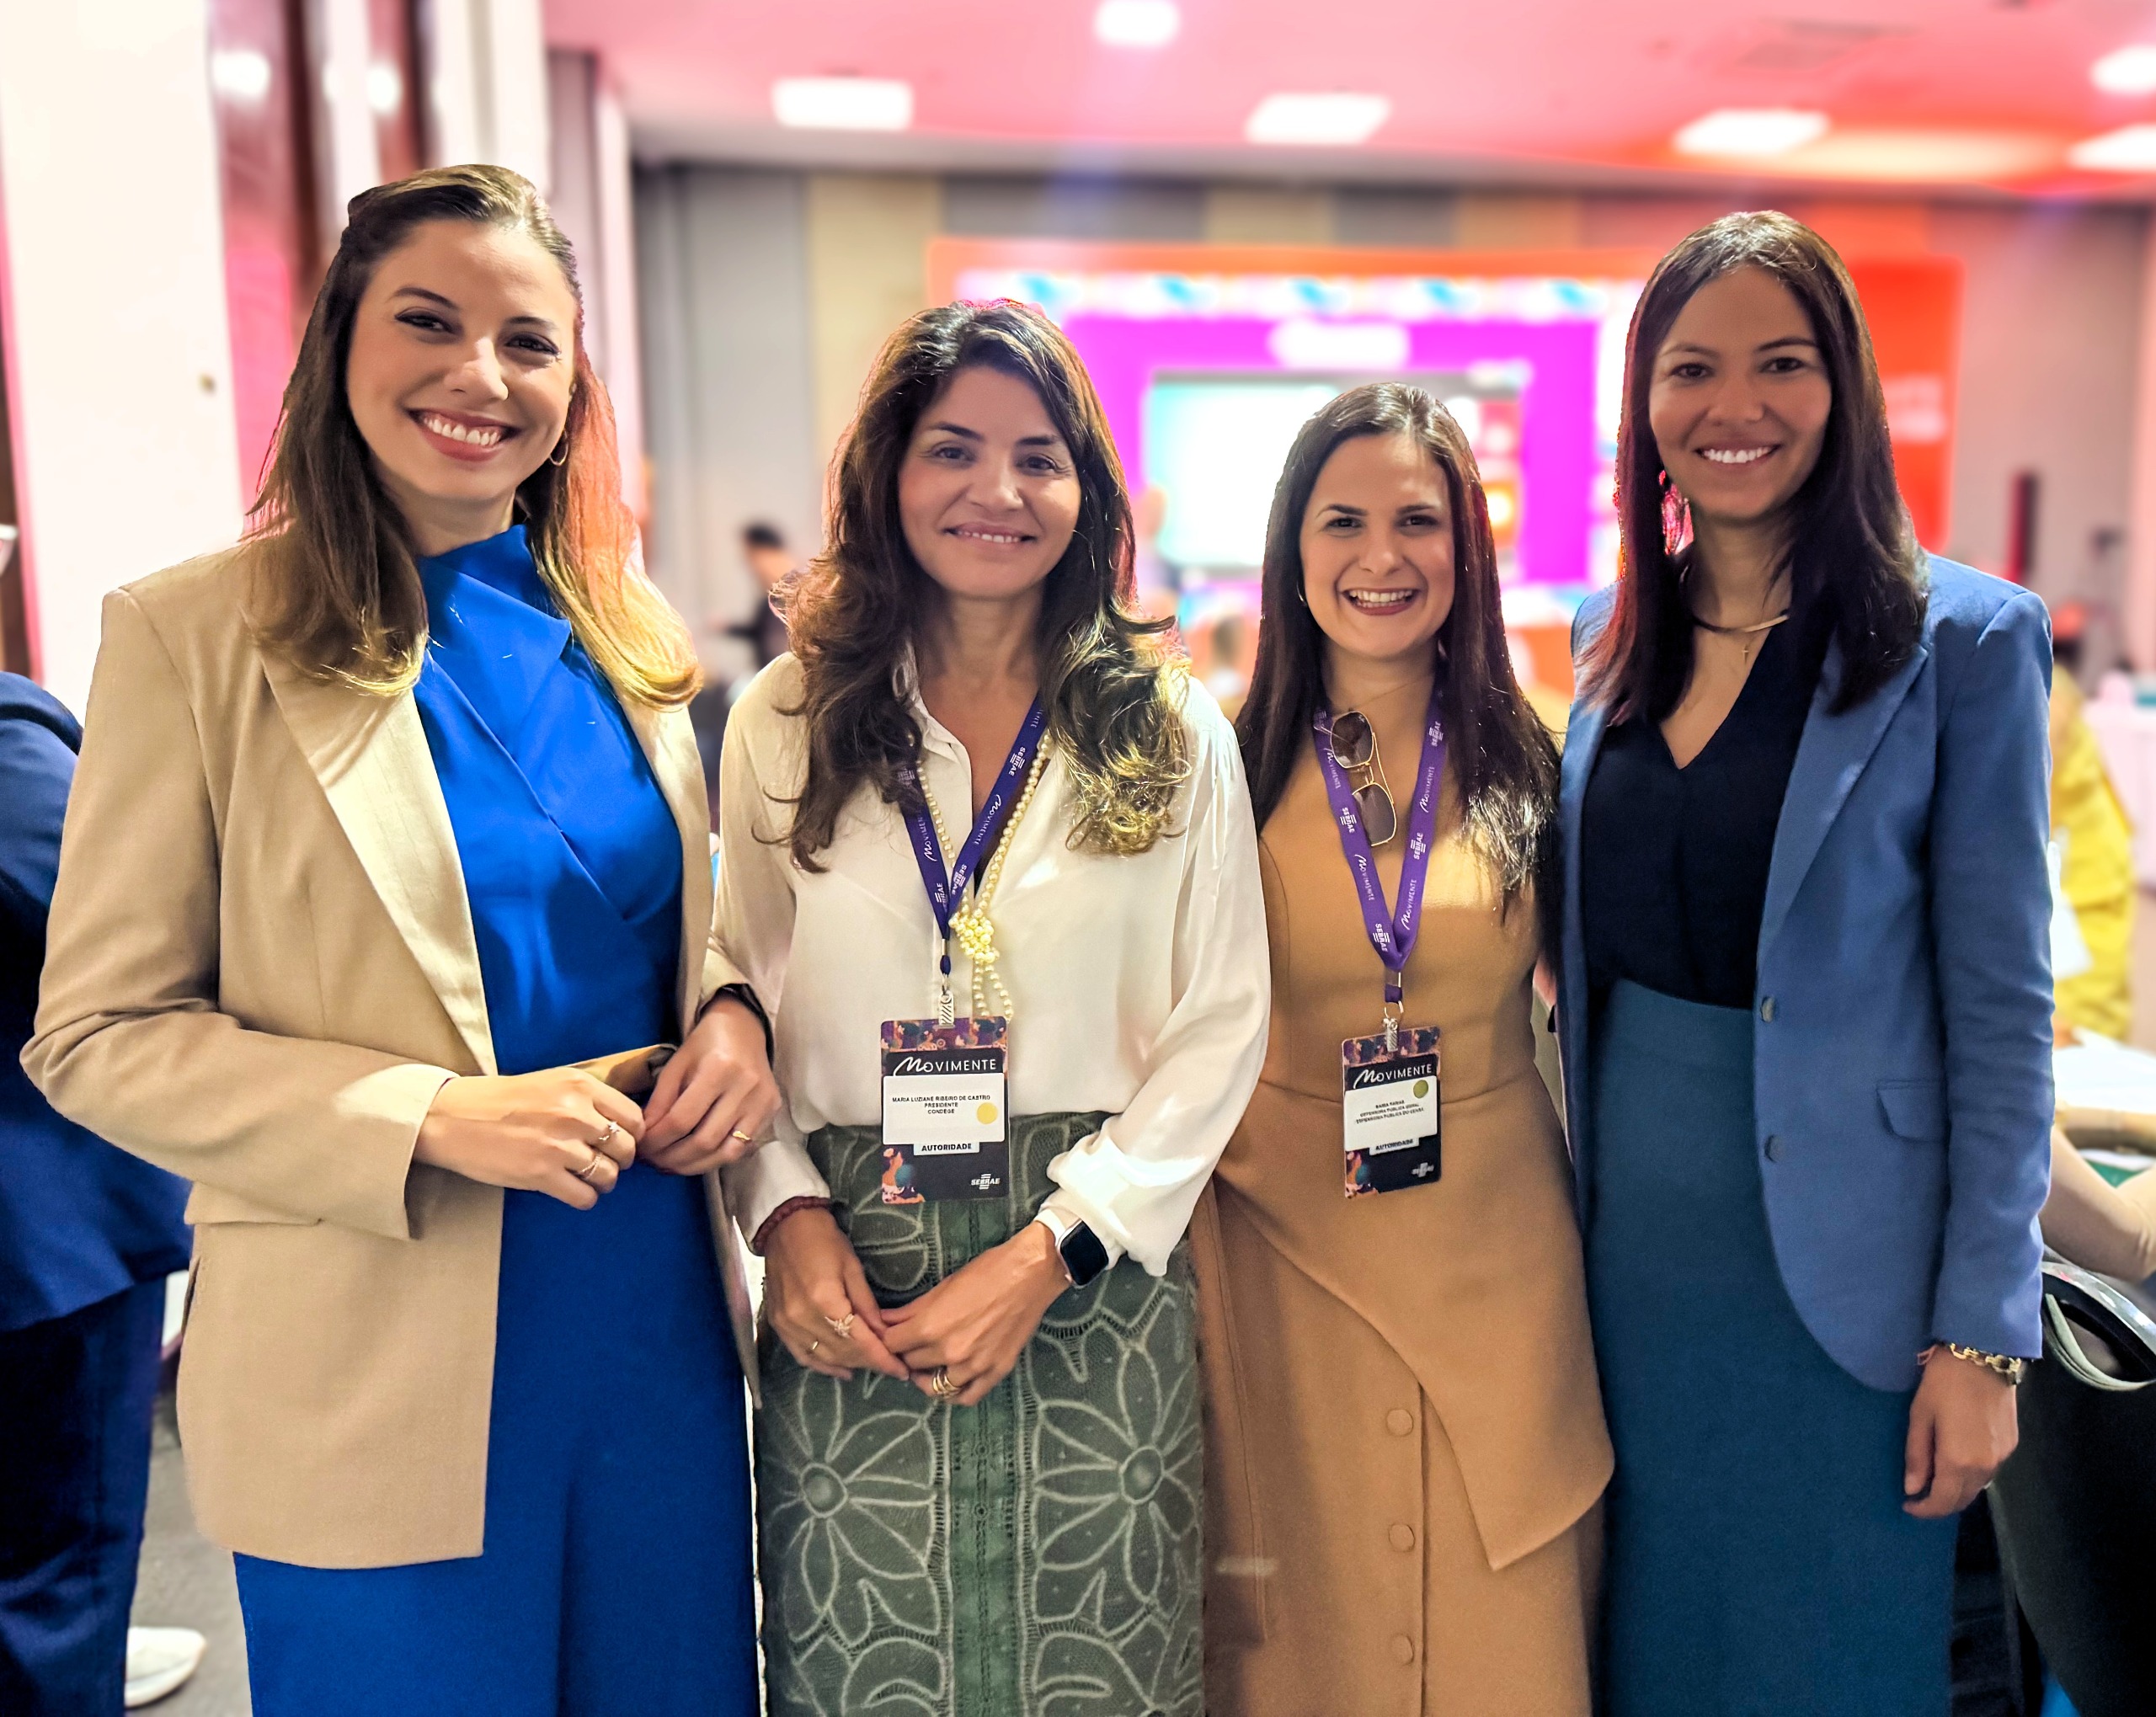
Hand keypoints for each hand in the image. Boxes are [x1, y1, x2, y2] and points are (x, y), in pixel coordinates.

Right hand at [414, 1068, 640, 1208]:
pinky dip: (584, 1198)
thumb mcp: (549, 1082)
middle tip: (604, 1162)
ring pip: (609, 1175)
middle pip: (626, 1148)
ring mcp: (559, 1145)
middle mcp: (575, 1113)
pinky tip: (572, 1190)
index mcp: (579, 1085)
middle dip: (619, 1160)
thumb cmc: (498, 1100)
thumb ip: (585, 1098)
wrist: (451, 1118)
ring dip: (602, 1181)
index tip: (620, 1142)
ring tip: (587, 1178)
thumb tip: (618, 1123)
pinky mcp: (541, 1174)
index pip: (633, 1117)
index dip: (631, 1134)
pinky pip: (585, 1196)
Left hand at [641, 997, 780, 1173]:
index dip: (657, 1140)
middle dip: (672, 1158)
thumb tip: (645, 1137)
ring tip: (671, 1165)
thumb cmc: (705, 1044)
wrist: (744, 1029)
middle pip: (704, 1140)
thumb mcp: (676, 1065)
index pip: (682, 1119)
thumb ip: (660, 1101)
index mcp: (718, 1068)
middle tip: (653, 1161)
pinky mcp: (771, 1113)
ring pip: (726, 1153)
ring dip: (694, 1166)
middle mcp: (745, 1088)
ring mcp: (762, 1103)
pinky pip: (742, 1149)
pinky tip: (696, 1159)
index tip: (641, 1148)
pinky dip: (716, 1159)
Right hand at [763, 1207, 907, 1381]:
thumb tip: (884, 1334)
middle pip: (842, 1352)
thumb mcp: (853, 1268)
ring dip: (849, 1365)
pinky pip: (802, 1354)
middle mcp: (803, 1318)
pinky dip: (823, 1365)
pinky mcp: (777, 1325)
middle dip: (869, 1362)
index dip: (881, 1359)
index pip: (859, 1341)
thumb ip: (867, 1305)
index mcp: (825, 1301)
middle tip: (891, 1366)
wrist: (785, 1226)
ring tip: (871, 1366)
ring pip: (823, 1357)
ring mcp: (787, 1325)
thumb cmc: (824, 1240)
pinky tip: (841, 1369)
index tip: (901, 1370)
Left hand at [882, 1223, 1069, 1405]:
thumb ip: (911, 1310)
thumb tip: (884, 1320)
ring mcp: (974, 1366)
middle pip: (911, 1364)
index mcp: (931, 1327)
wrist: (1030, 1274)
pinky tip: (950, 1380)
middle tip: (910, 1345)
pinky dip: (953, 1393)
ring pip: (935, 1387)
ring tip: (927, 1365)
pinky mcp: (995, 1372)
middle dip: (906, 1354)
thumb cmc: (985, 1271)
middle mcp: (949, 1352)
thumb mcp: (942, 1287)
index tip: (892, 1335)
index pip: (892, 1345)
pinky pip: (966, 1397)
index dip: (889, 1339)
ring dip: (926, 1377)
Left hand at [1903, 1348, 2019, 1517]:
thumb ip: (1917, 1455)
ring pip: (1978, 1487)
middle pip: (1963, 1499)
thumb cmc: (1943, 1383)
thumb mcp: (1920, 1416)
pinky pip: (1989, 1471)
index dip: (1925, 1509)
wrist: (1984, 1356)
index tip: (1908, 1505)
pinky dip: (1971, 1475)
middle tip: (1919, 1495)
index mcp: (1959, 1462)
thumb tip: (1913, 1488)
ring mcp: (2003, 1456)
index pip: (1943, 1501)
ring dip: (1957, 1490)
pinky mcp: (2012, 1444)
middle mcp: (1986, 1467)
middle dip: (1941, 1504)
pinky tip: (1957, 1463)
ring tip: (1935, 1479)